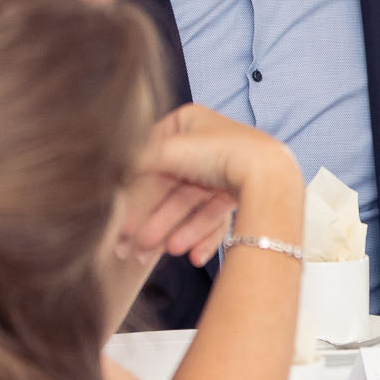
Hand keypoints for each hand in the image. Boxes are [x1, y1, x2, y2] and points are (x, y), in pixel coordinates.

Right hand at [119, 105, 301, 268]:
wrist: (269, 174)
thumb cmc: (220, 153)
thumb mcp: (165, 152)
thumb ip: (133, 164)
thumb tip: (110, 177)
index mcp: (187, 122)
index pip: (152, 162)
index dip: (136, 196)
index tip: (123, 225)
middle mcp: (206, 143)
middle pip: (171, 188)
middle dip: (154, 220)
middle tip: (135, 248)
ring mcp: (224, 166)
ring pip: (191, 205)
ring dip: (174, 231)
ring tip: (164, 252)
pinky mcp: (241, 189)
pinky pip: (215, 216)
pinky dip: (203, 236)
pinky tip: (194, 257)